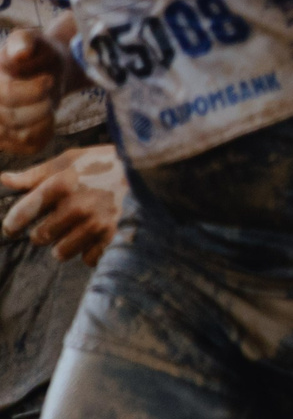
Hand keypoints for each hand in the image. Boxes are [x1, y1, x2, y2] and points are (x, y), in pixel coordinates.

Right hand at [0, 29, 67, 157]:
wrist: (46, 70)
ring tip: (48, 102)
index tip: (49, 79)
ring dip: (44, 117)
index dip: (33, 89)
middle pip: (12, 117)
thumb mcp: (31, 40)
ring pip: (20, 134)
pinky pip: (31, 145)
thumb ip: (23, 42)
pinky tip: (47, 117)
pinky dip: (46, 131)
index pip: (6, 94)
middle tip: (51, 90)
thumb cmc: (37, 54)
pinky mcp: (8, 141)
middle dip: (41, 103)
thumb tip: (20, 53)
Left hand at [1, 144, 123, 265]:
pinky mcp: (114, 239)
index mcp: (62, 185)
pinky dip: (90, 251)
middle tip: (55, 226)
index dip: (12, 224)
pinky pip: (89, 258)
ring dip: (65, 245)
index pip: (25, 211)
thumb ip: (37, 173)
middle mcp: (77, 207)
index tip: (10, 229)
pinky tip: (96, 238)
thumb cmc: (107, 164)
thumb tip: (5, 180)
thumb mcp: (72, 160)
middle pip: (41, 237)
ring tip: (76, 233)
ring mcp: (97, 225)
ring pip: (62, 252)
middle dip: (44, 234)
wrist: (152, 172)